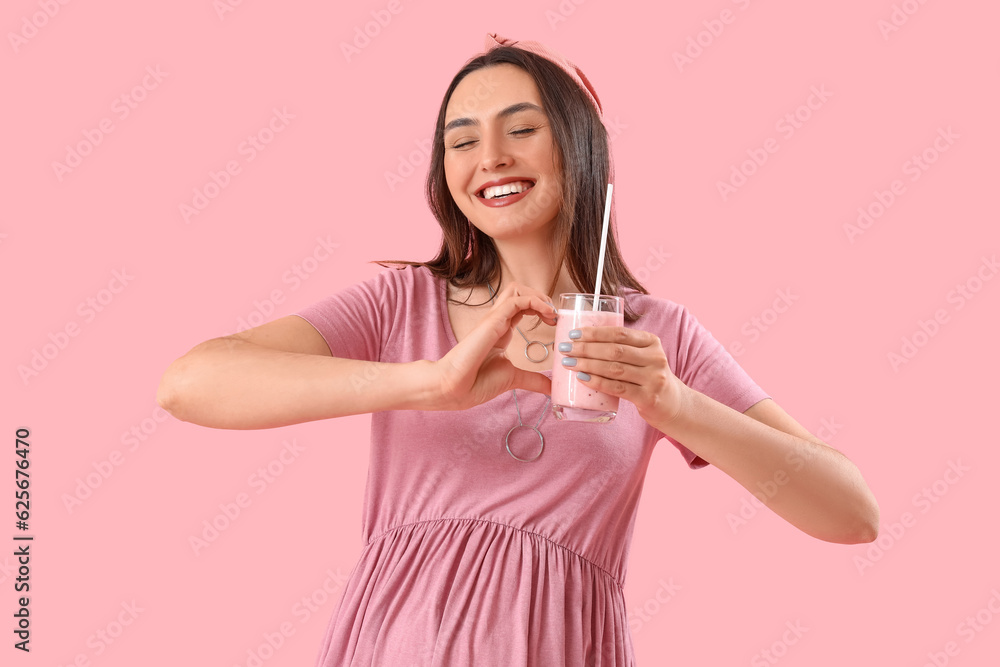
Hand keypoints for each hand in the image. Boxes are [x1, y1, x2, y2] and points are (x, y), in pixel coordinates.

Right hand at [432, 282, 556, 410]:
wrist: (454, 389)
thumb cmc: (476, 382)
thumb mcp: (514, 379)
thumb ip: (533, 381)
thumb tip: (551, 389)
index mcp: (500, 330)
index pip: (521, 306)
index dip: (540, 308)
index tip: (555, 323)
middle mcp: (496, 321)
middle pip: (518, 291)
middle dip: (540, 297)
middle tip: (554, 315)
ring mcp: (493, 319)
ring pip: (516, 289)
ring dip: (538, 296)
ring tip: (551, 312)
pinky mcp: (492, 322)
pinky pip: (516, 300)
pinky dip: (535, 302)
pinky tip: (547, 315)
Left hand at [557, 326, 685, 426]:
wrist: (673, 404)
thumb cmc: (649, 376)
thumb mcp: (644, 356)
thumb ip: (623, 347)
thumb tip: (583, 340)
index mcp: (652, 342)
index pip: (619, 333)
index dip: (595, 333)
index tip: (573, 334)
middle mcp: (655, 358)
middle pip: (614, 350)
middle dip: (586, 348)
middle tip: (565, 348)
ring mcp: (653, 379)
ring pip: (614, 369)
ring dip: (587, 364)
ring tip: (568, 362)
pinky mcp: (648, 398)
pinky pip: (617, 388)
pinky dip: (597, 382)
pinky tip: (582, 378)